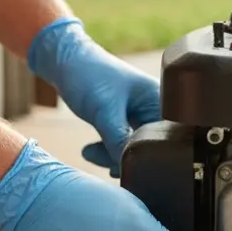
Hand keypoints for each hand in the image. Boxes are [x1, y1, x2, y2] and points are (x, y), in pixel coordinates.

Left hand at [27, 17, 159, 176]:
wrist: (63, 61)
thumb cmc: (88, 75)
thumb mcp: (104, 110)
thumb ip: (119, 141)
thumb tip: (129, 168)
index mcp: (162, 101)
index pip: (168, 138)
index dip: (153, 156)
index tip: (130, 165)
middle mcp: (156, 110)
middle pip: (152, 147)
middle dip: (129, 158)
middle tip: (108, 165)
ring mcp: (140, 116)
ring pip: (135, 150)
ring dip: (113, 157)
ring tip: (89, 153)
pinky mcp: (125, 123)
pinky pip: (122, 146)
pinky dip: (106, 152)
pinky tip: (88, 151)